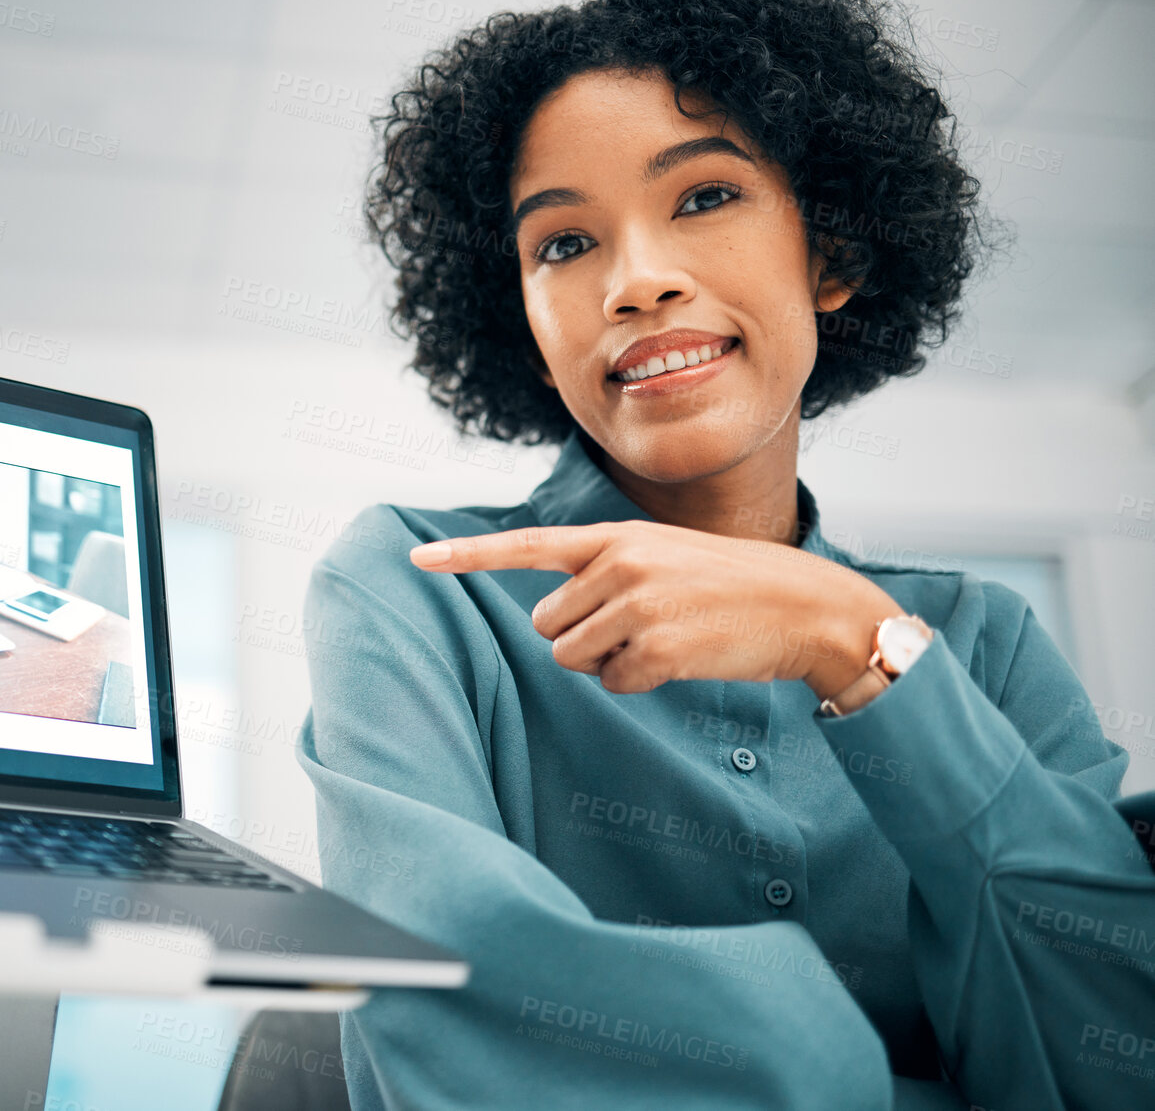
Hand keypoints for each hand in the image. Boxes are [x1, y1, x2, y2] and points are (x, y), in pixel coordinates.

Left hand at [409, 520, 904, 697]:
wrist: (805, 605)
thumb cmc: (729, 584)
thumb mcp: (662, 554)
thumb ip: (605, 571)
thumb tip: (551, 624)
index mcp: (614, 537)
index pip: (525, 545)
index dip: (467, 557)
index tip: (416, 559)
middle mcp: (618, 565)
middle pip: (546, 624)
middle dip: (581, 636)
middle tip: (638, 625)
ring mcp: (637, 607)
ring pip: (572, 658)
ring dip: (607, 662)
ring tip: (661, 639)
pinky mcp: (656, 649)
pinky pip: (613, 684)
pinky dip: (638, 683)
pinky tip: (680, 658)